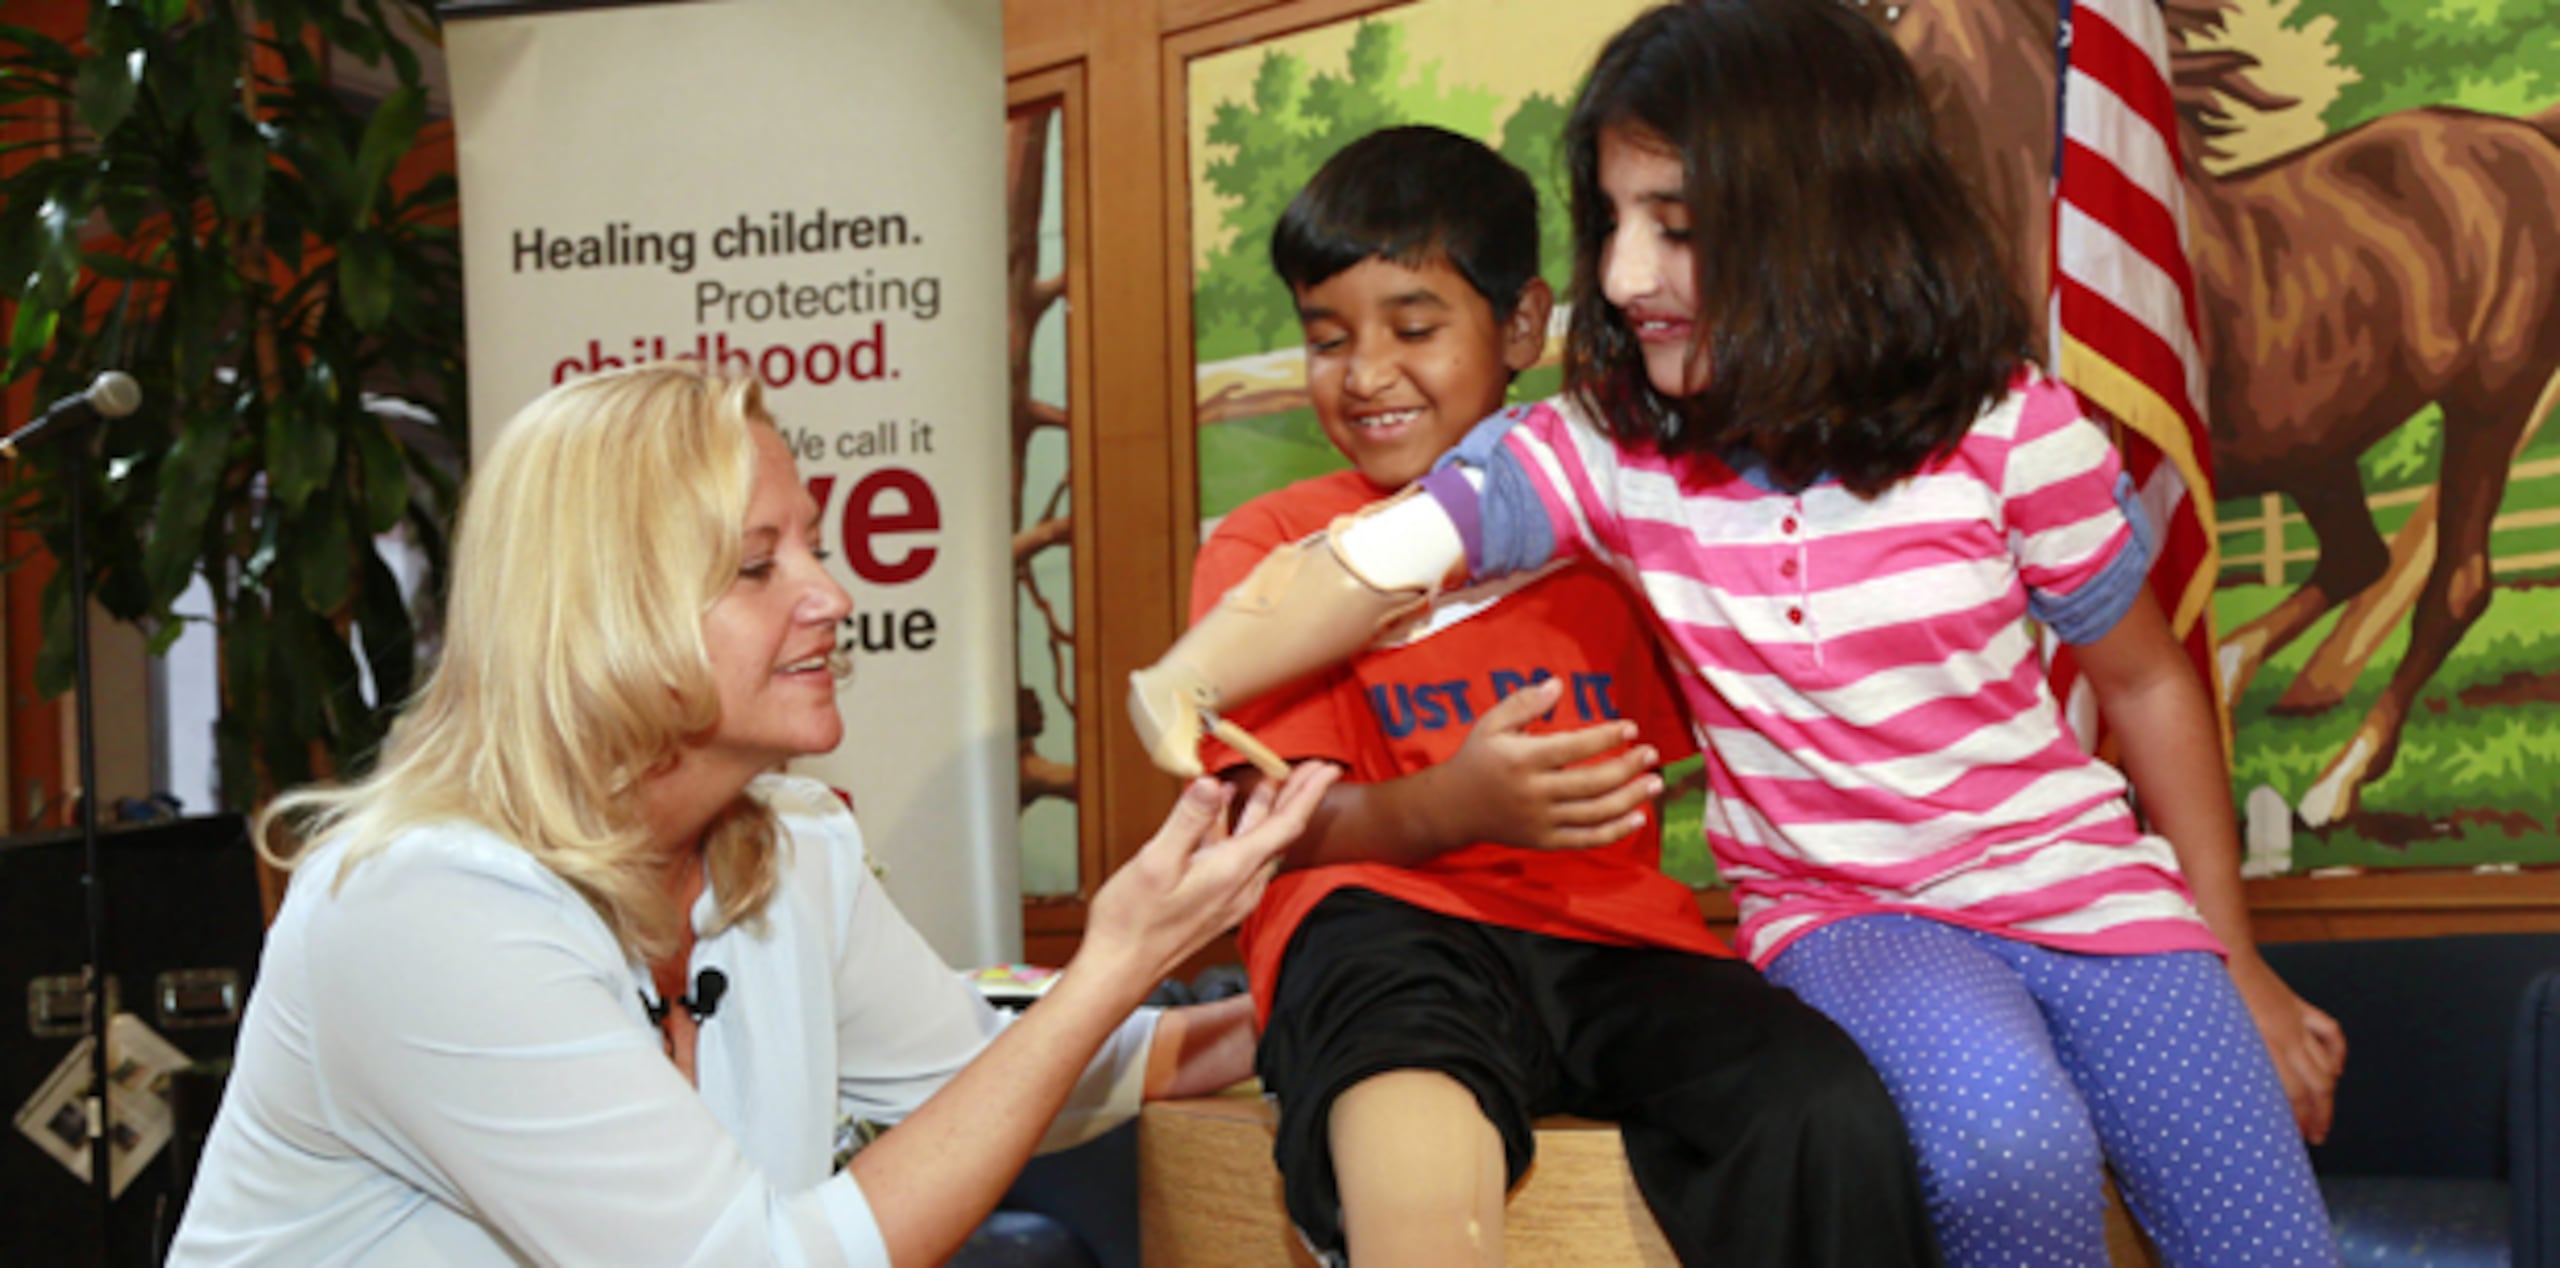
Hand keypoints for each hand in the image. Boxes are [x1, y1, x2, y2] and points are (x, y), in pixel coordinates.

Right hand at [1079, 764, 1338, 1000]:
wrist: (1120, 970)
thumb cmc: (1133, 923)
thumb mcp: (1156, 862)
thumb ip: (1187, 821)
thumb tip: (1211, 784)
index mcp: (1233, 871)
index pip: (1287, 825)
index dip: (1310, 793)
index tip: (1329, 769)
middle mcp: (1241, 885)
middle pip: (1279, 832)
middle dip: (1297, 794)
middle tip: (1315, 765)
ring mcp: (1229, 895)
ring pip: (1257, 842)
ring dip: (1265, 808)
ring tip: (1271, 777)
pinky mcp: (1215, 900)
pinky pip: (1236, 854)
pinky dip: (1236, 826)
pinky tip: (1223, 809)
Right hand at [1427, 678, 1663, 849]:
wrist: (1453, 807)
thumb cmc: (1477, 758)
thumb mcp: (1491, 723)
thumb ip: (1524, 702)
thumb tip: (1558, 684)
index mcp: (1522, 760)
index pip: (1573, 747)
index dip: (1606, 737)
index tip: (1631, 728)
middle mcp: (1533, 792)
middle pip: (1592, 782)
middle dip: (1627, 768)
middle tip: (1651, 754)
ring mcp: (1540, 820)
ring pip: (1595, 813)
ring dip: (1630, 798)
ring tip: (1654, 783)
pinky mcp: (1544, 840)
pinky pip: (1586, 839)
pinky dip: (1615, 832)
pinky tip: (1638, 818)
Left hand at [2230, 953, 2346, 1142]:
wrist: (2221, 950)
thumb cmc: (2208, 995)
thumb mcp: (2214, 1035)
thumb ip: (2228, 1064)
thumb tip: (2233, 1095)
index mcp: (2265, 1044)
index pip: (2294, 1094)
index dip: (2299, 1119)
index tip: (2295, 1138)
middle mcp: (2287, 1035)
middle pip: (2317, 1085)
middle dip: (2319, 1115)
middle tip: (2316, 1138)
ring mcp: (2296, 1020)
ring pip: (2326, 1065)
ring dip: (2329, 1093)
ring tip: (2324, 1116)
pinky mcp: (2297, 1006)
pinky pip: (2329, 1033)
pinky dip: (2336, 1054)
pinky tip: (2335, 1070)